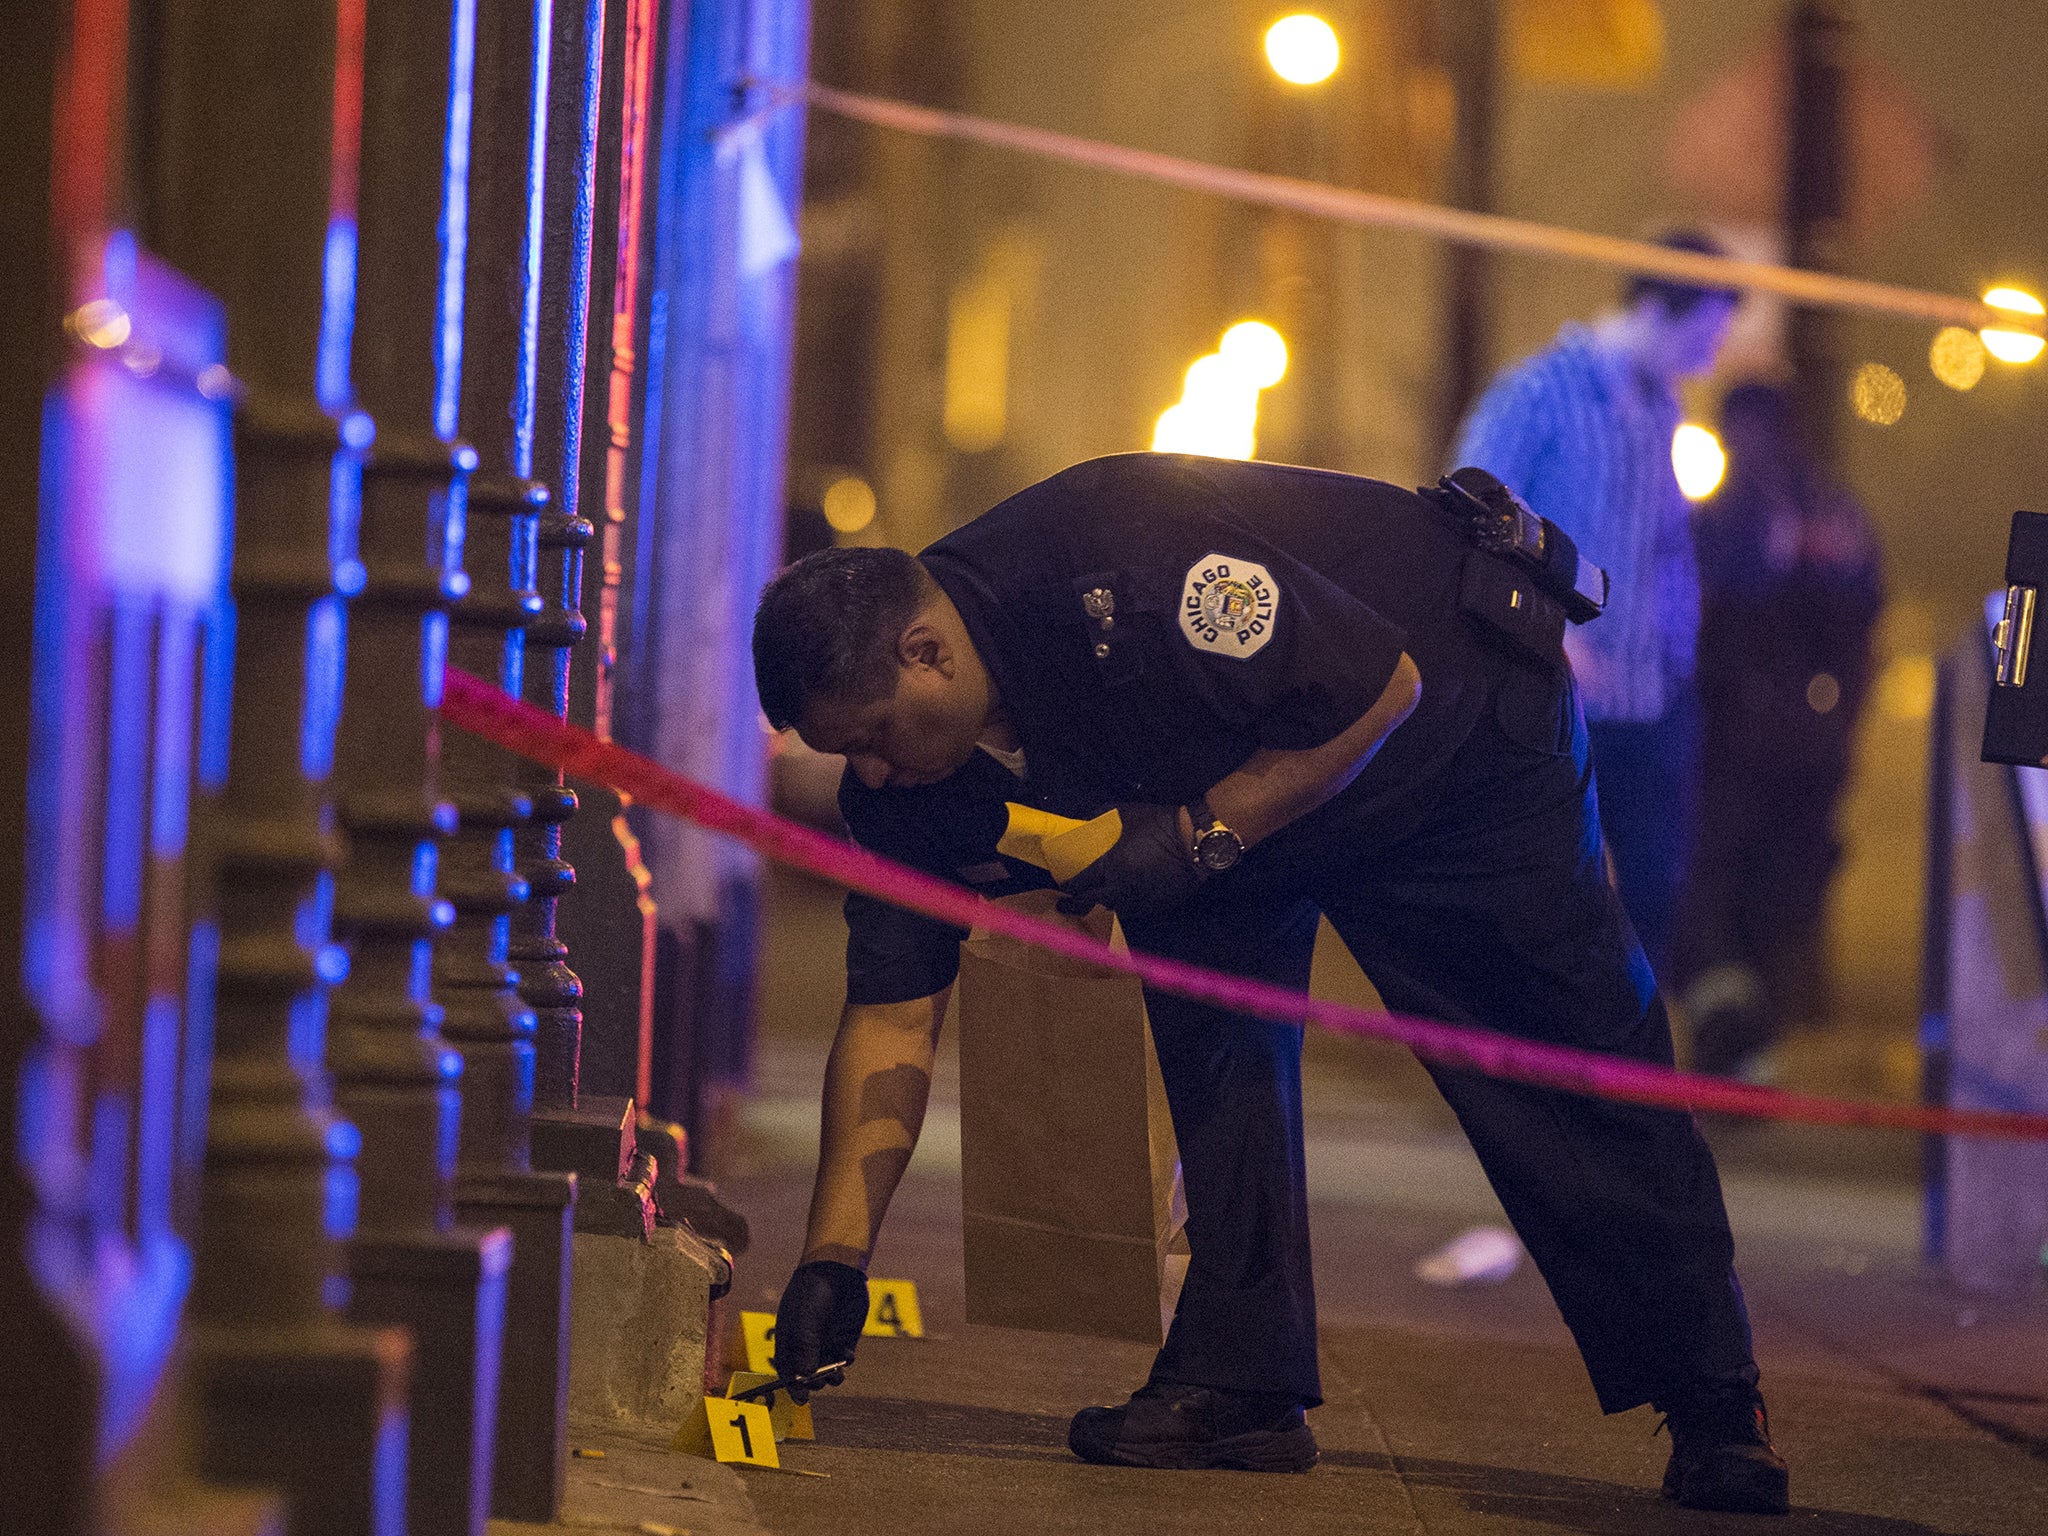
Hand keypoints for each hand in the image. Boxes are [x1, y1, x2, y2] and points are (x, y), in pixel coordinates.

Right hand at [771, 1259, 869, 1401]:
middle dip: (814, 1383)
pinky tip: (846, 1355)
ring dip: (831, 1377)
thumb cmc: (812, 1293)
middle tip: (819, 1381)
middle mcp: (807, 1346)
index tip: (802, 1399)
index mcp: (789, 1342)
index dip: (793, 1387)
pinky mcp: (844, 1339)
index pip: (787, 1371)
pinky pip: (844, 1360)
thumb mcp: (805, 1320)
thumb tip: (806, 1376)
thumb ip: (806, 1348)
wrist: (837, 1271)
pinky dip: (845, 1362)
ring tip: (835, 1373)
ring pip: (828, 1371)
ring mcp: (826, 1343)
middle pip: (808, 1376)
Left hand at [1055, 802, 1204, 921]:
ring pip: (1110, 910)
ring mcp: (1138, 900)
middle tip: (1066, 905)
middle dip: (1075, 905)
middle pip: (1090, 903)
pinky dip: (1121, 908)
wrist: (1194, 841)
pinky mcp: (1154, 906)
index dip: (1067, 886)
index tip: (1062, 886)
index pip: (1080, 883)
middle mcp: (1120, 887)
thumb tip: (1085, 819)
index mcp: (1111, 865)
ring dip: (1099, 907)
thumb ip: (1101, 816)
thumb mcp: (1126, 812)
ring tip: (1094, 903)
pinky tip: (1119, 902)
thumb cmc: (1159, 824)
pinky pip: (1131, 912)